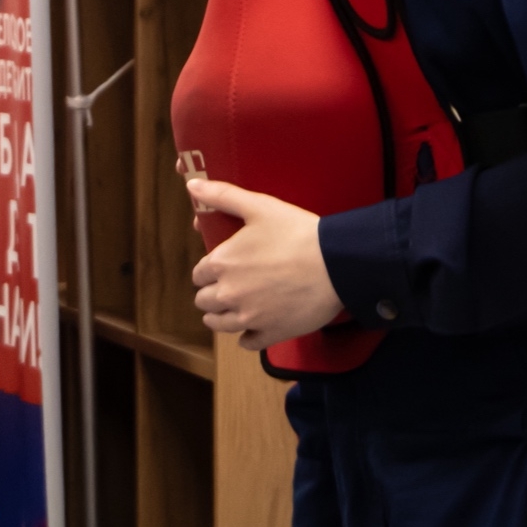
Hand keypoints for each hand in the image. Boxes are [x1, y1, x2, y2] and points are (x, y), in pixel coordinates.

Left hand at [187, 179, 343, 350]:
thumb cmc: (296, 232)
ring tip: (238, 306)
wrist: (334, 263)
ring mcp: (248, 318)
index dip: (209, 270)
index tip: (223, 266)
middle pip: (204, 302)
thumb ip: (222, 195)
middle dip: (213, 293)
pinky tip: (257, 324)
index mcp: (221, 263)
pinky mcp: (269, 334)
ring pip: (219, 325)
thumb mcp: (259, 206)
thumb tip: (192, 184)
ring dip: (223, 316)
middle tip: (231, 284)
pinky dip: (248, 335)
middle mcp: (228, 294)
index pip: (198, 274)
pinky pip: (246, 342)